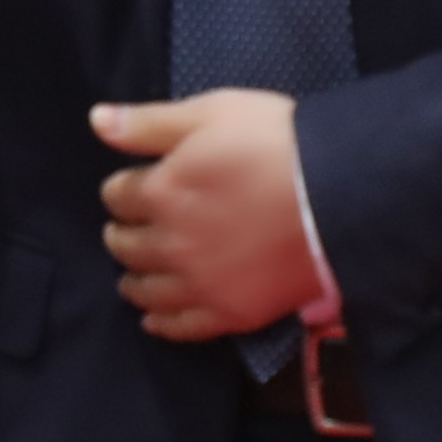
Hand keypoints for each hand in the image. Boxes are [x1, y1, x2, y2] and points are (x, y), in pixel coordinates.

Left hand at [92, 89, 320, 342]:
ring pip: (144, 290)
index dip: (123, 187)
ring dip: (134, 278)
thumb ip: (149, 123)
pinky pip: (181, 328)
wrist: (344, 194)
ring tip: (134, 272)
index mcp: (161, 192)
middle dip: (123, 231)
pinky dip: (161, 323)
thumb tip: (96, 120)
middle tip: (131, 226)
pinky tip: (154, 319)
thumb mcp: (212, 113)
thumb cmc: (278, 142)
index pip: (117, 195)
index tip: (134, 185)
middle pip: (124, 244)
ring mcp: (200, 284)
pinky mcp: (231, 314)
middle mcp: (170, 244)